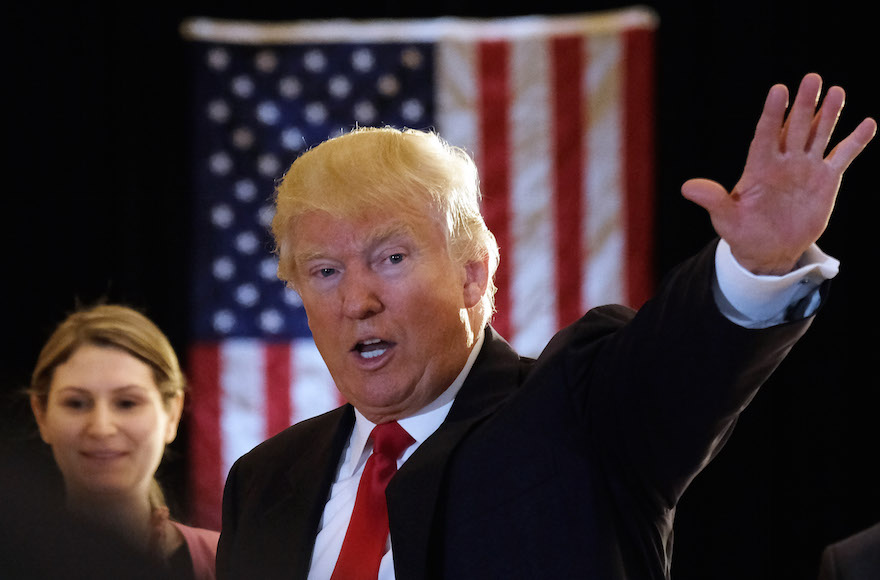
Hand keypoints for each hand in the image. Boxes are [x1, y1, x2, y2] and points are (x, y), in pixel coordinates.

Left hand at [681, 73, 875, 274]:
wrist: (770, 250)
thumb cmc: (743, 234)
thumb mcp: (726, 219)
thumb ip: (713, 201)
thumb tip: (686, 188)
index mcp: (758, 167)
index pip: (765, 134)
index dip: (772, 114)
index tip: (778, 91)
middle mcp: (783, 161)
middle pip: (795, 127)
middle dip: (804, 104)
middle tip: (812, 79)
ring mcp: (806, 168)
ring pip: (819, 134)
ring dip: (828, 115)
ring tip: (836, 91)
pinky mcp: (825, 179)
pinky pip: (842, 156)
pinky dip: (855, 141)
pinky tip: (868, 124)